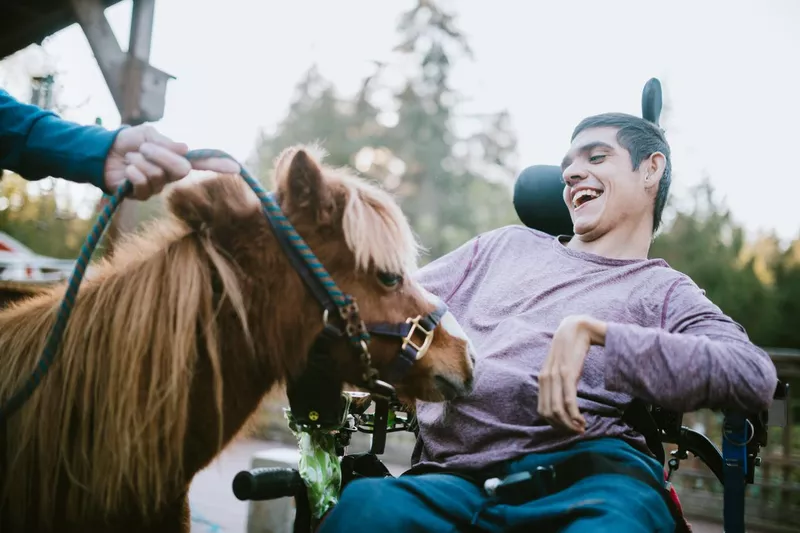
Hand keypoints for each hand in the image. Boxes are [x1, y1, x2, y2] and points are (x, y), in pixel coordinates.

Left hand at [103, 125, 240, 199]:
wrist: (102, 153)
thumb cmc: (127, 142)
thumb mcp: (148, 135)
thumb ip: (166, 143)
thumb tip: (184, 149)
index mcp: (176, 158)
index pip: (202, 162)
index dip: (218, 165)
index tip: (236, 168)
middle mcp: (171, 174)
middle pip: (181, 169)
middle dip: (161, 155)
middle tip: (145, 148)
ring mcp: (158, 186)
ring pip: (159, 175)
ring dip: (141, 161)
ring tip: (131, 158)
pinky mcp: (142, 195)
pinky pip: (144, 183)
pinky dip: (133, 172)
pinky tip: (127, 169)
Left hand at [537, 315, 606, 433]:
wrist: (578, 327)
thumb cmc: (572, 349)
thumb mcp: (562, 367)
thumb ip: (559, 382)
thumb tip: (564, 402)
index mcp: (542, 379)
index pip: (542, 410)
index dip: (555, 424)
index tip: (568, 429)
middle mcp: (545, 379)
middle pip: (548, 414)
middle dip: (562, 428)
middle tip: (577, 432)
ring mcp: (555, 376)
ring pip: (557, 411)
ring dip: (569, 424)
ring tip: (581, 428)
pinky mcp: (568, 373)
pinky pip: (568, 401)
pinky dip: (574, 415)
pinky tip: (582, 420)